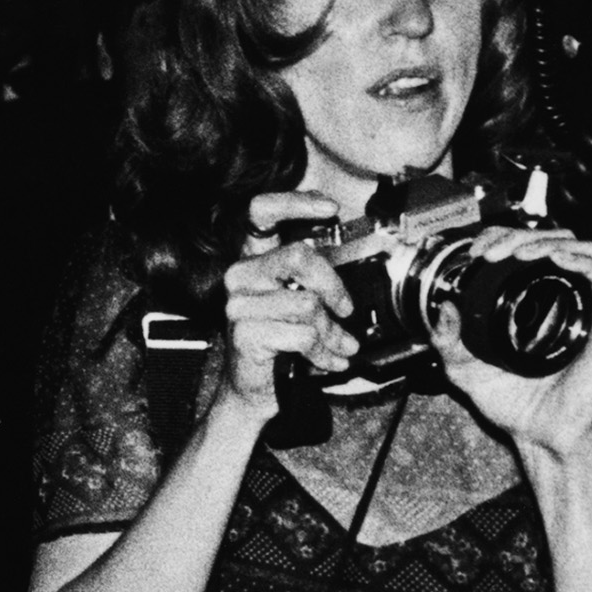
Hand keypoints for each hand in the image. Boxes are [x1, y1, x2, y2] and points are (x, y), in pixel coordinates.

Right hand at [207, 192, 355, 419]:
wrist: (254, 388)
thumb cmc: (279, 341)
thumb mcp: (297, 301)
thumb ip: (314, 279)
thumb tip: (353, 265)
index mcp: (254, 260)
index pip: (261, 213)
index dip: (295, 203)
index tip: (330, 209)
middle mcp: (240, 276)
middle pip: (298, 257)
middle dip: (333, 284)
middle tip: (345, 307)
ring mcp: (238, 304)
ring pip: (307, 304)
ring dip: (333, 332)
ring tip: (339, 346)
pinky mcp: (244, 332)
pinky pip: (303, 334)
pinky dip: (324, 351)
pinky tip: (328, 360)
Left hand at [433, 227, 591, 462]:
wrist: (536, 436)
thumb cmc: (511, 404)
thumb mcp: (463, 367)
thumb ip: (448, 338)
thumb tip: (443, 305)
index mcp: (539, 303)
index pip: (532, 251)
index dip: (507, 238)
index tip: (478, 249)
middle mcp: (568, 301)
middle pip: (559, 242)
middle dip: (523, 235)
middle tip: (492, 250)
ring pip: (587, 251)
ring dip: (550, 242)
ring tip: (518, 253)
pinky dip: (583, 263)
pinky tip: (555, 260)